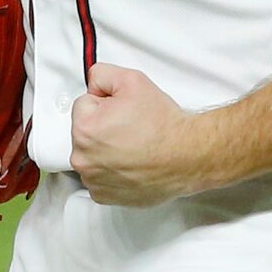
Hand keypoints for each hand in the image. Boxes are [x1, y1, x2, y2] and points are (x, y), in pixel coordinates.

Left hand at [70, 62, 211, 205]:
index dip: (106, 104)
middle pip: (85, 131)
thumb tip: (92, 83)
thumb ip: (102, 75)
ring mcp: (93, 180)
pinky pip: (100, 177)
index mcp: (84, 128)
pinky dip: (112, 171)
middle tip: (131, 129)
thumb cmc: (163, 126)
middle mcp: (83, 158)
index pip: (84, 104)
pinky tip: (131, 165)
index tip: (124, 112)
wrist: (188, 156)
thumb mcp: (132, 81)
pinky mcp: (104, 196)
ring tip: (134, 147)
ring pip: (92, 154)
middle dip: (103, 127)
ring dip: (106, 150)